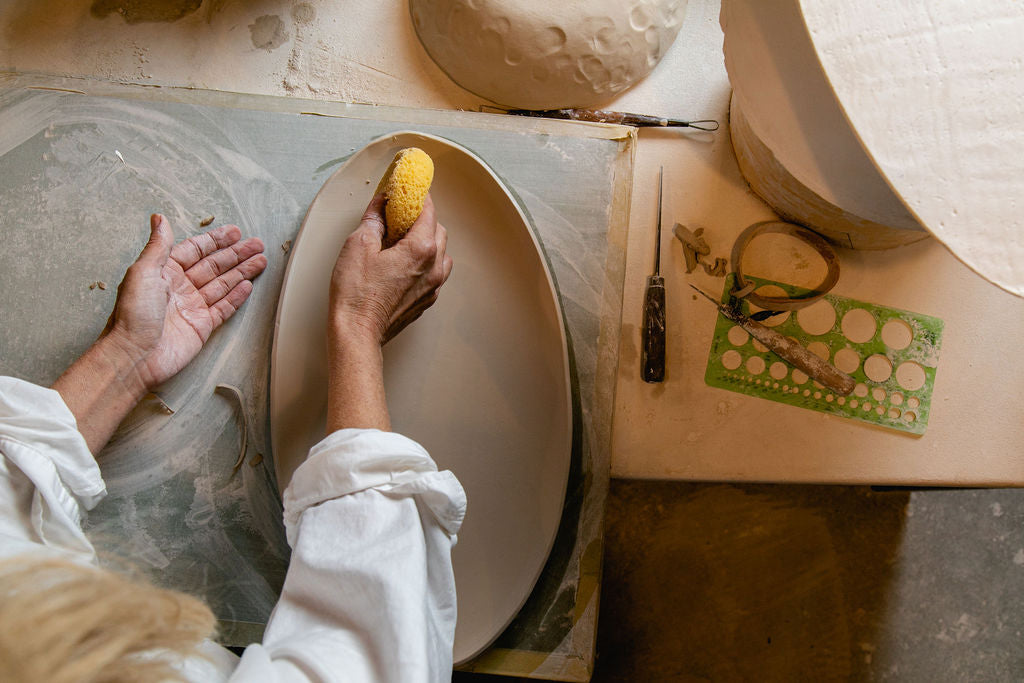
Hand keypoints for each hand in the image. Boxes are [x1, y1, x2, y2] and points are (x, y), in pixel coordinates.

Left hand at [54, 214, 266, 453]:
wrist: (135, 355)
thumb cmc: (132, 315)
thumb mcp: (142, 272)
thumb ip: (158, 246)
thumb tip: (159, 219)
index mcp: (164, 272)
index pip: (195, 251)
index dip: (216, 241)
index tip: (234, 233)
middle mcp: (180, 288)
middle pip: (214, 266)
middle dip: (236, 254)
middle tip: (257, 244)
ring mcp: (192, 307)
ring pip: (223, 284)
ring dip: (242, 272)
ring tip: (260, 261)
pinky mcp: (201, 326)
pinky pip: (224, 308)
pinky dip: (237, 297)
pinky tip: (248, 286)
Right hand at [329, 193, 452, 346]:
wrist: (357, 332)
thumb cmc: (356, 295)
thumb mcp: (358, 245)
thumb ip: (373, 219)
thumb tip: (380, 205)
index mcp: (420, 249)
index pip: (428, 211)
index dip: (418, 197)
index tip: (410, 190)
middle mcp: (433, 267)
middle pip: (438, 229)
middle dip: (422, 218)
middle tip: (400, 214)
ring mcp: (433, 286)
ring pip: (441, 252)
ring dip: (427, 241)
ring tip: (403, 240)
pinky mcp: (426, 300)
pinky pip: (434, 273)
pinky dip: (425, 262)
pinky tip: (404, 262)